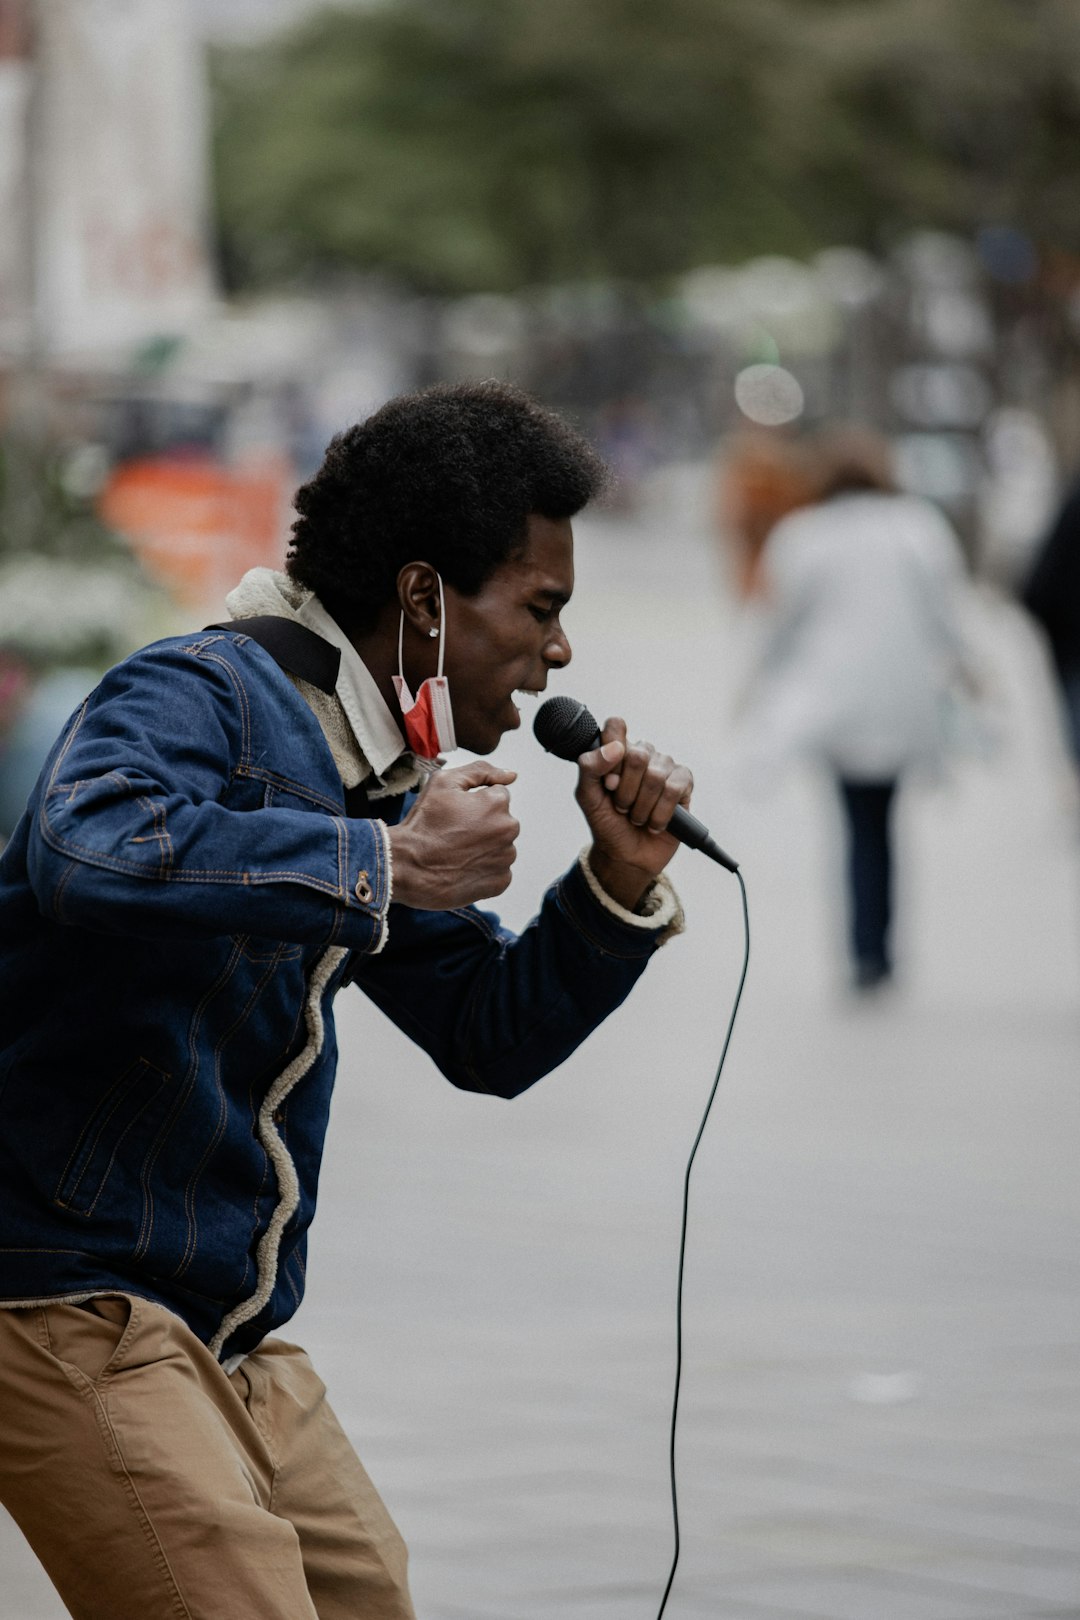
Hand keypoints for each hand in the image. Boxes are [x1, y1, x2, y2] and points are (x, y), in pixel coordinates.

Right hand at [387, 761, 518, 908]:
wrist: (406, 866)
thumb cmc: (423, 823)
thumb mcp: (444, 782)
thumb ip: (480, 771)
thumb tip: (511, 775)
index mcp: (498, 803)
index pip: (497, 796)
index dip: (474, 804)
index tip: (456, 815)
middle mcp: (508, 830)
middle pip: (501, 822)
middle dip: (482, 825)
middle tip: (454, 833)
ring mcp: (505, 858)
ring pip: (500, 846)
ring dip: (484, 847)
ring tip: (456, 852)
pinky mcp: (500, 881)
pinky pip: (497, 870)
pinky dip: (483, 869)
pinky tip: (462, 867)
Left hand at [575, 717, 692, 909]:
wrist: (626, 856)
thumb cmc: (607, 823)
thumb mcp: (588, 798)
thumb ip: (590, 769)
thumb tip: (615, 748)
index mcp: (617, 752)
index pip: (616, 726)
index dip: (610, 753)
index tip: (608, 781)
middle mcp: (643, 755)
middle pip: (636, 755)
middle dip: (626, 791)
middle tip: (621, 807)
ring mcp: (665, 767)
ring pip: (656, 776)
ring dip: (642, 806)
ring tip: (637, 817)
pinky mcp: (684, 784)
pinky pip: (675, 788)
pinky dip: (661, 812)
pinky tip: (656, 822)